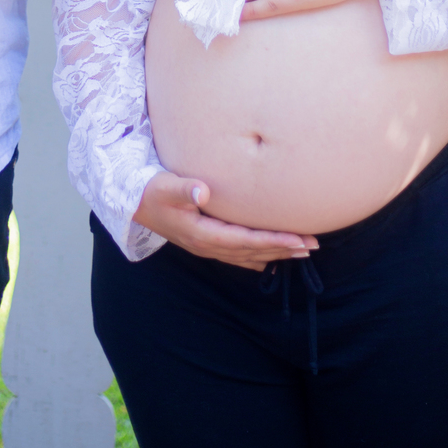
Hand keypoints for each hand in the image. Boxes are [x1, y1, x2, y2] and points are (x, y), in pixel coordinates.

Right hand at [133, 173, 317, 270]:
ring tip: (302, 252)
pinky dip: (258, 256)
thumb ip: (183, 189)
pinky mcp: (205, 242)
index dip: (273, 241)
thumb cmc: (149, 191)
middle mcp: (208, 246)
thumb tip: (202, 192)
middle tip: (313, 246)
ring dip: (276, 253)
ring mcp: (207, 247)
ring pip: (248, 255)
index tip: (298, 240)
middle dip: (283, 249)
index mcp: (202, 235)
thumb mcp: (163, 187)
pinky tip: (270, 260)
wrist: (133, 204)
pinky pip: (238, 254)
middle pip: (252, 252)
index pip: (245, 241)